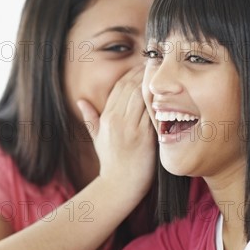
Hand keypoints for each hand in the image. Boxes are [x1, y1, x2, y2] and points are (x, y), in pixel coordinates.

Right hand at [77, 65, 155, 199]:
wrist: (119, 185)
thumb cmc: (110, 162)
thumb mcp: (96, 139)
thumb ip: (90, 118)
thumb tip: (80, 101)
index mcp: (106, 118)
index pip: (120, 87)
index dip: (133, 73)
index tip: (144, 66)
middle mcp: (117, 120)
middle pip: (132, 87)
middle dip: (145, 73)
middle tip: (159, 64)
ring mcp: (131, 128)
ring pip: (143, 96)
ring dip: (155, 84)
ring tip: (166, 74)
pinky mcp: (145, 137)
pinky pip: (154, 112)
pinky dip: (161, 100)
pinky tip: (169, 93)